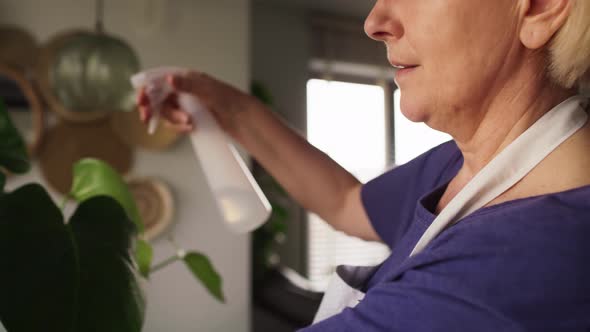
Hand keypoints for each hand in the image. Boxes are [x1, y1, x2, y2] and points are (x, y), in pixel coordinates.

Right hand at [136, 71, 260, 137]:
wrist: (243, 118)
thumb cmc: (230, 100)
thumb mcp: (208, 91)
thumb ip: (188, 85)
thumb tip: (169, 79)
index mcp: (186, 78)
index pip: (159, 80)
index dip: (147, 89)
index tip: (141, 101)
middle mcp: (184, 90)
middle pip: (159, 98)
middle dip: (153, 109)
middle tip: (147, 118)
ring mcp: (186, 105)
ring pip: (167, 113)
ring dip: (173, 119)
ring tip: (188, 123)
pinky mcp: (190, 118)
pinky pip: (176, 123)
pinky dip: (180, 127)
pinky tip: (191, 128)